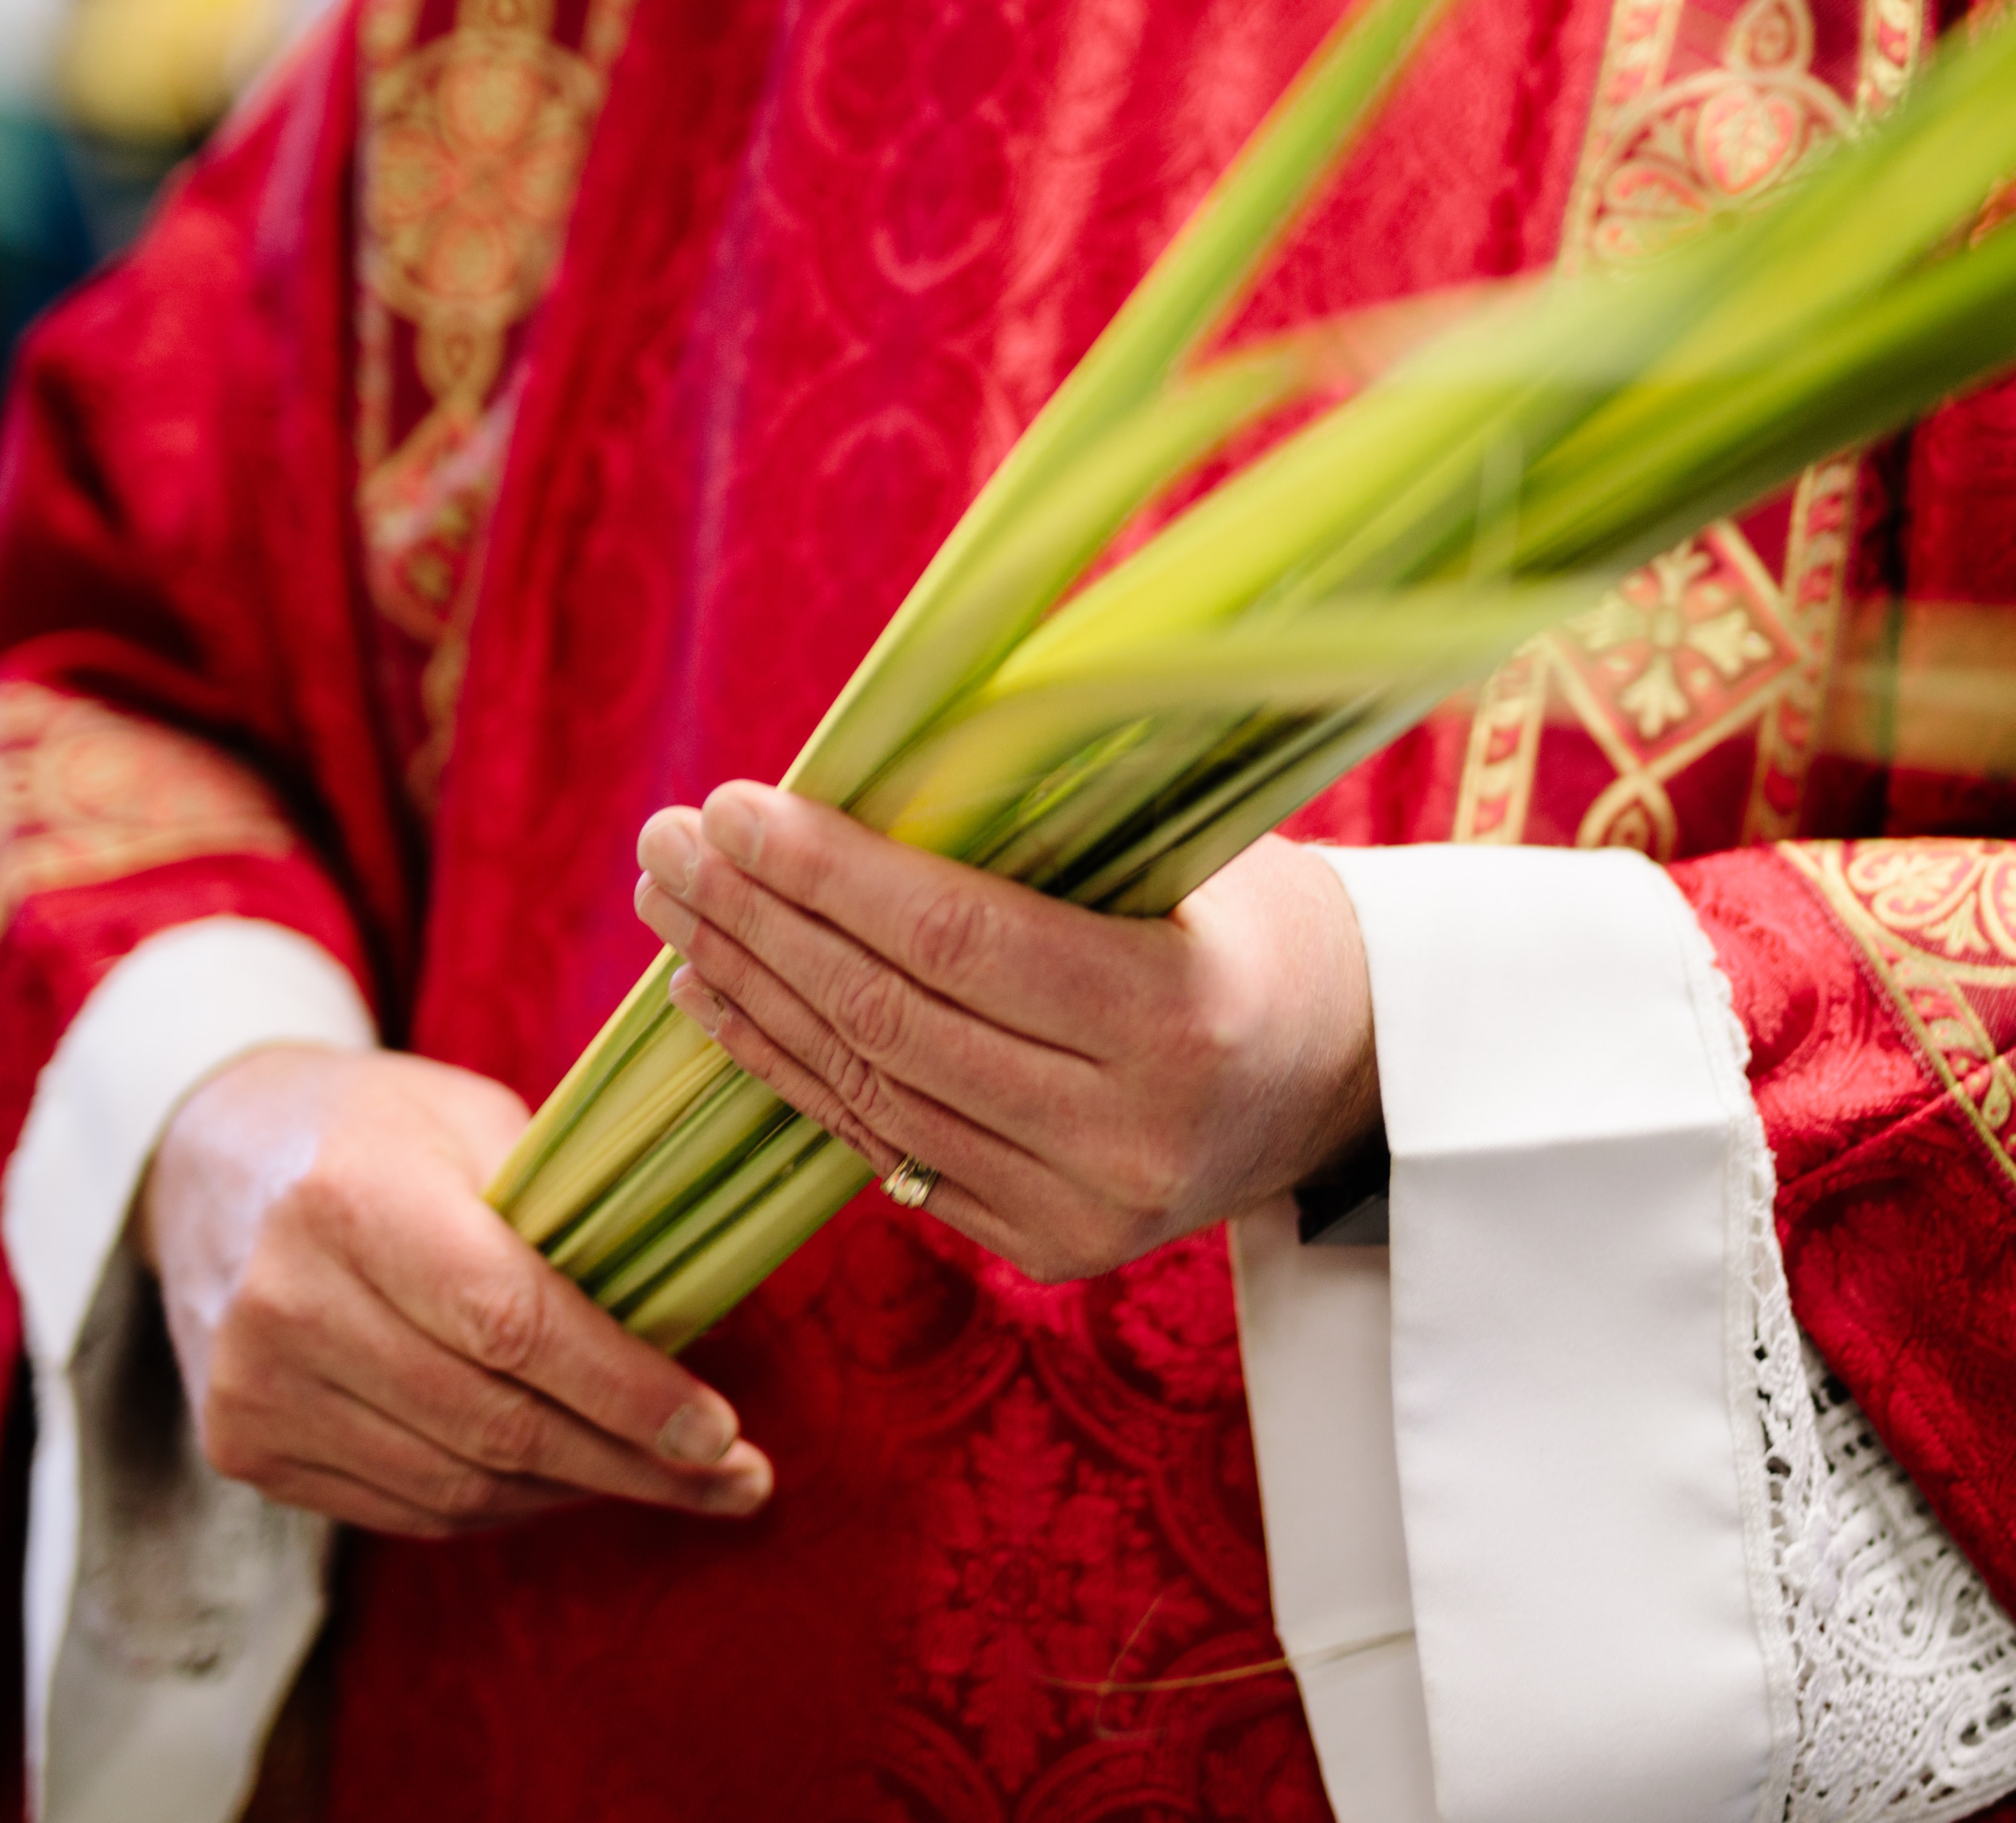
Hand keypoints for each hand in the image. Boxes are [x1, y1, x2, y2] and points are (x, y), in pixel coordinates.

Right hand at [139, 1045, 774, 1537]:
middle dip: (634, 1464)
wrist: (209, 1157)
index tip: (723, 1434)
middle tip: (736, 1482)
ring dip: (579, 1493)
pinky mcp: (243, 1446)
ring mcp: (255, 1388)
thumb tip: (691, 1316)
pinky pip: (406, 1507)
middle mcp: (290, 1304)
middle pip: (494, 1423)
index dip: (627, 1390)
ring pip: (457, 1484)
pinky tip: (570, 1481)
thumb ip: (567, 1214)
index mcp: (354, 1201)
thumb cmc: (377, 1129)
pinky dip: (502, 1503)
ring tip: (671, 1482)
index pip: (514, 1325)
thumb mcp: (474, 1121)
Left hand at [634, 784, 1377, 1283]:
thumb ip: (1051, 828)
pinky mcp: (1040, 1248)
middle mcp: (1125, 1136)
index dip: (833, 875)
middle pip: (892, 1022)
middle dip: (762, 925)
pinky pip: (882, 1148)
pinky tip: (720, 1000)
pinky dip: (789, 1070)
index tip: (735, 806)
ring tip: (674, 908)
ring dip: (751, 995)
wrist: (1345, 1073)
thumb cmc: (1260, 920)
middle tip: (670, 844)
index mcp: (1178, 1021)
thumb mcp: (1192, 851)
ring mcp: (1078, 1211)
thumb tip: (867, 766)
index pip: (960, 942)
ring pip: (868, 1094)